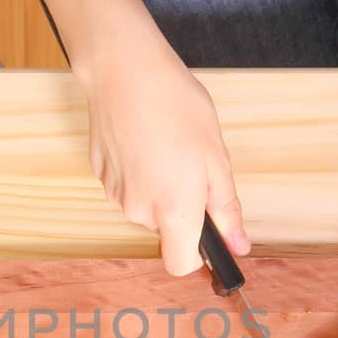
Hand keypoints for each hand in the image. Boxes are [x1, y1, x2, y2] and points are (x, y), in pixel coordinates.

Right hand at [81, 29, 249, 275]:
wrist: (124, 71)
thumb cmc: (176, 107)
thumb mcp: (216, 158)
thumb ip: (226, 208)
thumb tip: (238, 244)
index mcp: (173, 210)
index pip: (180, 265)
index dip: (197, 254)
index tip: (207, 230)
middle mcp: (138, 210)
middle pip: (164, 229)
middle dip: (180, 207)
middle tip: (192, 164)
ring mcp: (114, 193)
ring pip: (144, 206)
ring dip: (158, 187)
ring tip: (166, 146)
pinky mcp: (100, 174)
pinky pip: (127, 186)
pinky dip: (138, 171)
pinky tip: (144, 140)